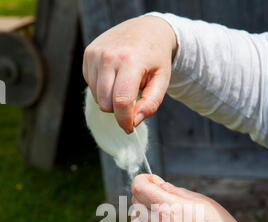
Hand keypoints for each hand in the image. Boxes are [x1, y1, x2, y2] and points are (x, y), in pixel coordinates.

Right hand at [83, 16, 176, 132]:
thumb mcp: (162, 81)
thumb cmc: (156, 58)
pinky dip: (103, 88)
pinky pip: (91, 86)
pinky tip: (115, 77)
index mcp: (131, 60)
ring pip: (97, 97)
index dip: (124, 120)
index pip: (121, 101)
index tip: (129, 129)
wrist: (146, 29)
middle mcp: (109, 56)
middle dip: (118, 110)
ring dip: (110, 99)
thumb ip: (150, 104)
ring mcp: (95, 54)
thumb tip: (133, 121)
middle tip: (132, 102)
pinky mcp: (88, 54)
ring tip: (124, 85)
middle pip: (106, 103)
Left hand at [106, 175, 257, 221]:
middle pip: (136, 203)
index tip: (154, 181)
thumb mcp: (200, 201)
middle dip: (145, 196)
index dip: (145, 180)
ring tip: (158, 214)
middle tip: (163, 197)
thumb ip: (174, 191)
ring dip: (141, 214)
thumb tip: (157, 184)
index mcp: (168, 208)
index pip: (140, 186)